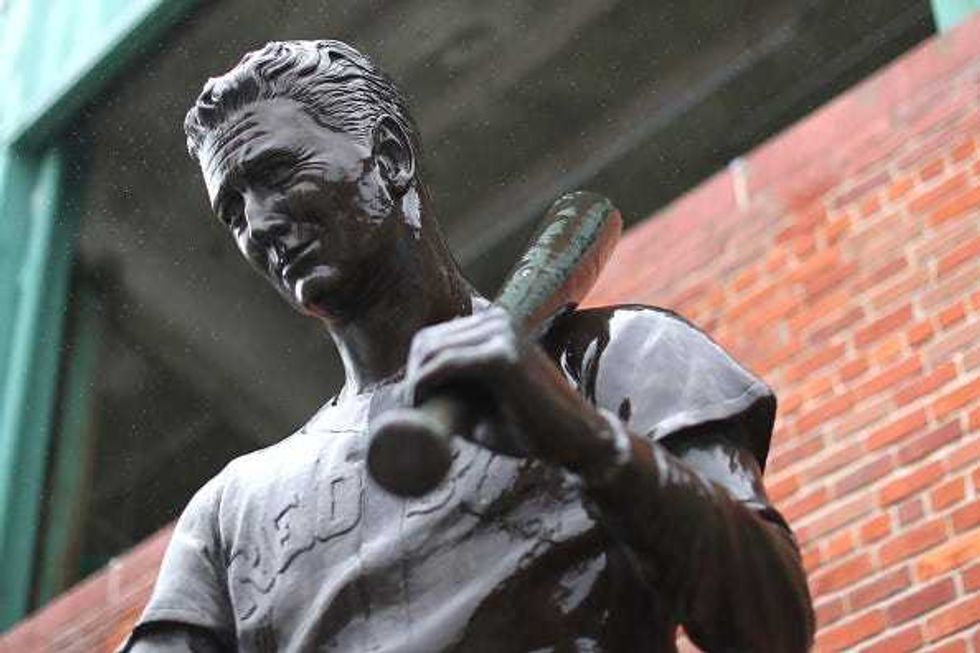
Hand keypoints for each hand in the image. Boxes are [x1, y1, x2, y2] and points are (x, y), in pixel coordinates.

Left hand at [402, 306, 611, 468]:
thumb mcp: (486, 400)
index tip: (414, 404)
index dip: (415, 369)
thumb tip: (415, 392)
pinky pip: (446, 363)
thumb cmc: (532, 426)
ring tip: (418, 414)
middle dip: (411, 375)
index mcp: (496, 323)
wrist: (578, 442)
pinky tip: (420, 405)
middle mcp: (499, 319)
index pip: (434, 335)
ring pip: (432, 349)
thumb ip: (458, 387)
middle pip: (427, 340)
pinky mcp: (502, 357)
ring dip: (414, 382)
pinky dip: (424, 384)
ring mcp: (502, 334)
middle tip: (413, 413)